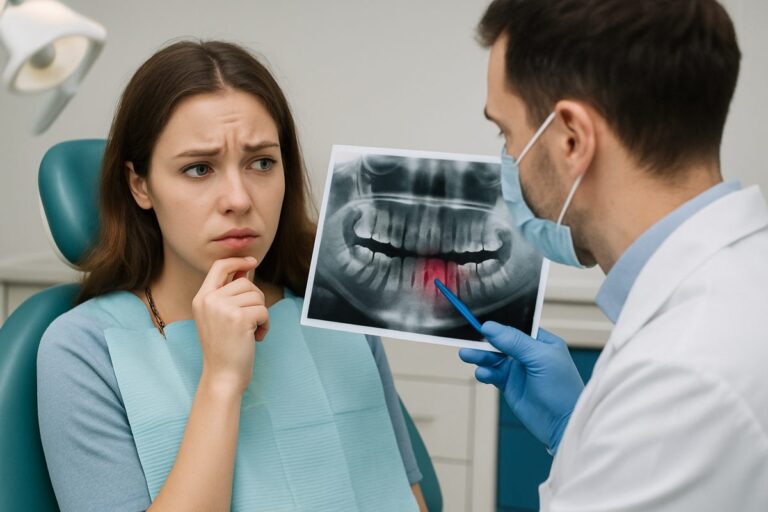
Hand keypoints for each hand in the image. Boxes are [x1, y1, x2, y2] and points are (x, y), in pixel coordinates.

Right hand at [192, 257, 268, 393]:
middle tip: (251, 320)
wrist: (222, 375)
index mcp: (201, 298)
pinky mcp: (239, 318)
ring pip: (257, 296)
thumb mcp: (217, 317)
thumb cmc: (223, 348)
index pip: (219, 267)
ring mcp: (223, 308)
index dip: (237, 261)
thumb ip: (228, 294)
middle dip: (255, 300)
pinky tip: (256, 337)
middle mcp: (209, 300)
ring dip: (261, 313)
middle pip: (245, 282)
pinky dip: (265, 324)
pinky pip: (263, 311)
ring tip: (251, 330)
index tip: (252, 262)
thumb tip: (246, 270)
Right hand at [459, 321, 583, 452]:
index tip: (482, 325)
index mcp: (541, 342)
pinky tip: (482, 373)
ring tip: (466, 355)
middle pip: (500, 342)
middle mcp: (529, 354)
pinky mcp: (509, 385)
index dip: (499, 326)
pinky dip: (485, 372)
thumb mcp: (540, 359)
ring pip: (493, 358)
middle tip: (468, 341)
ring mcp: (518, 370)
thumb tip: (489, 326)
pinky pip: (492, 374)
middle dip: (484, 341)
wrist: (562, 426)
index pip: (516, 327)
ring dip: (480, 356)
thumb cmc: (561, 389)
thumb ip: (515, 341)